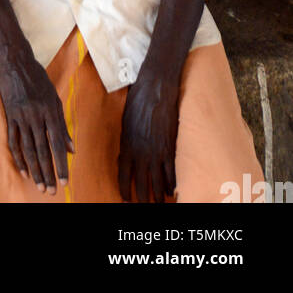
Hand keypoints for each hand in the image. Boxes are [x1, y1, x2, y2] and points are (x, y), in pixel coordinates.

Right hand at [0, 50, 73, 193]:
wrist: (15, 62)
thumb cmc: (38, 79)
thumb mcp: (55, 99)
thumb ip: (63, 125)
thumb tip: (72, 150)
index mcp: (50, 110)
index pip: (57, 143)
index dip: (61, 164)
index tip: (65, 181)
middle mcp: (35, 115)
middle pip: (42, 150)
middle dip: (48, 172)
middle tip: (51, 191)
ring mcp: (20, 115)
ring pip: (27, 149)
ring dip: (34, 169)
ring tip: (39, 185)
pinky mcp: (9, 115)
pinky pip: (13, 140)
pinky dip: (18, 157)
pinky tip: (23, 170)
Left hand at [118, 70, 179, 202]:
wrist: (155, 89)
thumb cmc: (138, 100)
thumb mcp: (125, 122)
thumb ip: (127, 141)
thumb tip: (126, 156)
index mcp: (127, 145)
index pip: (123, 176)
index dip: (124, 190)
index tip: (125, 199)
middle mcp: (141, 152)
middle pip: (141, 184)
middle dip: (141, 198)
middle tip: (142, 205)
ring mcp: (157, 152)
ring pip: (157, 183)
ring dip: (157, 196)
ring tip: (158, 204)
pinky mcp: (170, 148)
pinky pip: (171, 173)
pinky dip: (171, 184)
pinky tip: (170, 190)